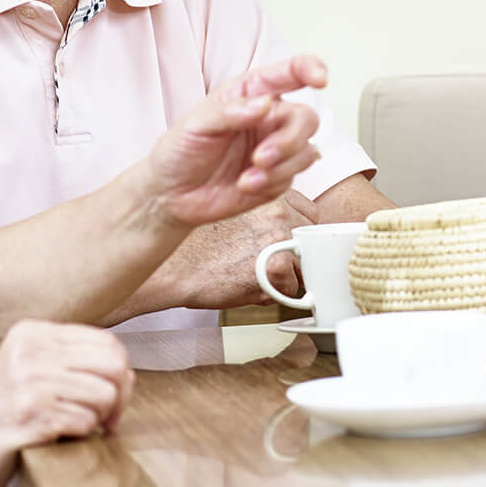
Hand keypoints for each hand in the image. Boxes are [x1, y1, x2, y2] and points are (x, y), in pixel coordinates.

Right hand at [0, 320, 132, 486]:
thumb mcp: (30, 374)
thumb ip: (73, 365)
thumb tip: (127, 374)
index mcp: (32, 332)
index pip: (108, 342)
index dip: (120, 376)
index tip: (109, 400)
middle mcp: (30, 349)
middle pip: (113, 365)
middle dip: (118, 399)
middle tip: (104, 420)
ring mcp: (27, 379)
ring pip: (104, 394)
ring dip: (97, 420)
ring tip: (73, 429)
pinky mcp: (28, 413)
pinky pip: (85, 421)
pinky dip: (79, 435)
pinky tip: (55, 438)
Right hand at [142, 191, 321, 310]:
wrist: (174, 266)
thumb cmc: (196, 243)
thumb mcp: (236, 213)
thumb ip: (266, 216)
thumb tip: (290, 233)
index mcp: (270, 192)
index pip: (307, 213)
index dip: (296, 232)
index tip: (285, 244)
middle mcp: (279, 210)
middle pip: (311, 237)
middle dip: (297, 253)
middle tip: (271, 263)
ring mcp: (280, 237)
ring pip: (305, 264)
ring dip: (287, 274)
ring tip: (258, 275)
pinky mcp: (276, 267)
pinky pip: (291, 289)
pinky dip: (275, 294)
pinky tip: (251, 287)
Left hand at [146, 58, 326, 228]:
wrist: (170, 195)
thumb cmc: (180, 150)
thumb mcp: (196, 125)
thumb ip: (230, 112)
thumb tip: (265, 103)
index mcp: (251, 94)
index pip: (289, 73)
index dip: (310, 69)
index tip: (320, 79)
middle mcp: (269, 118)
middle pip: (306, 118)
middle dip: (290, 139)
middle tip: (261, 157)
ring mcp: (276, 148)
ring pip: (306, 151)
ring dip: (281, 166)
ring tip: (247, 177)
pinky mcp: (277, 178)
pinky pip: (293, 178)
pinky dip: (272, 183)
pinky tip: (245, 185)